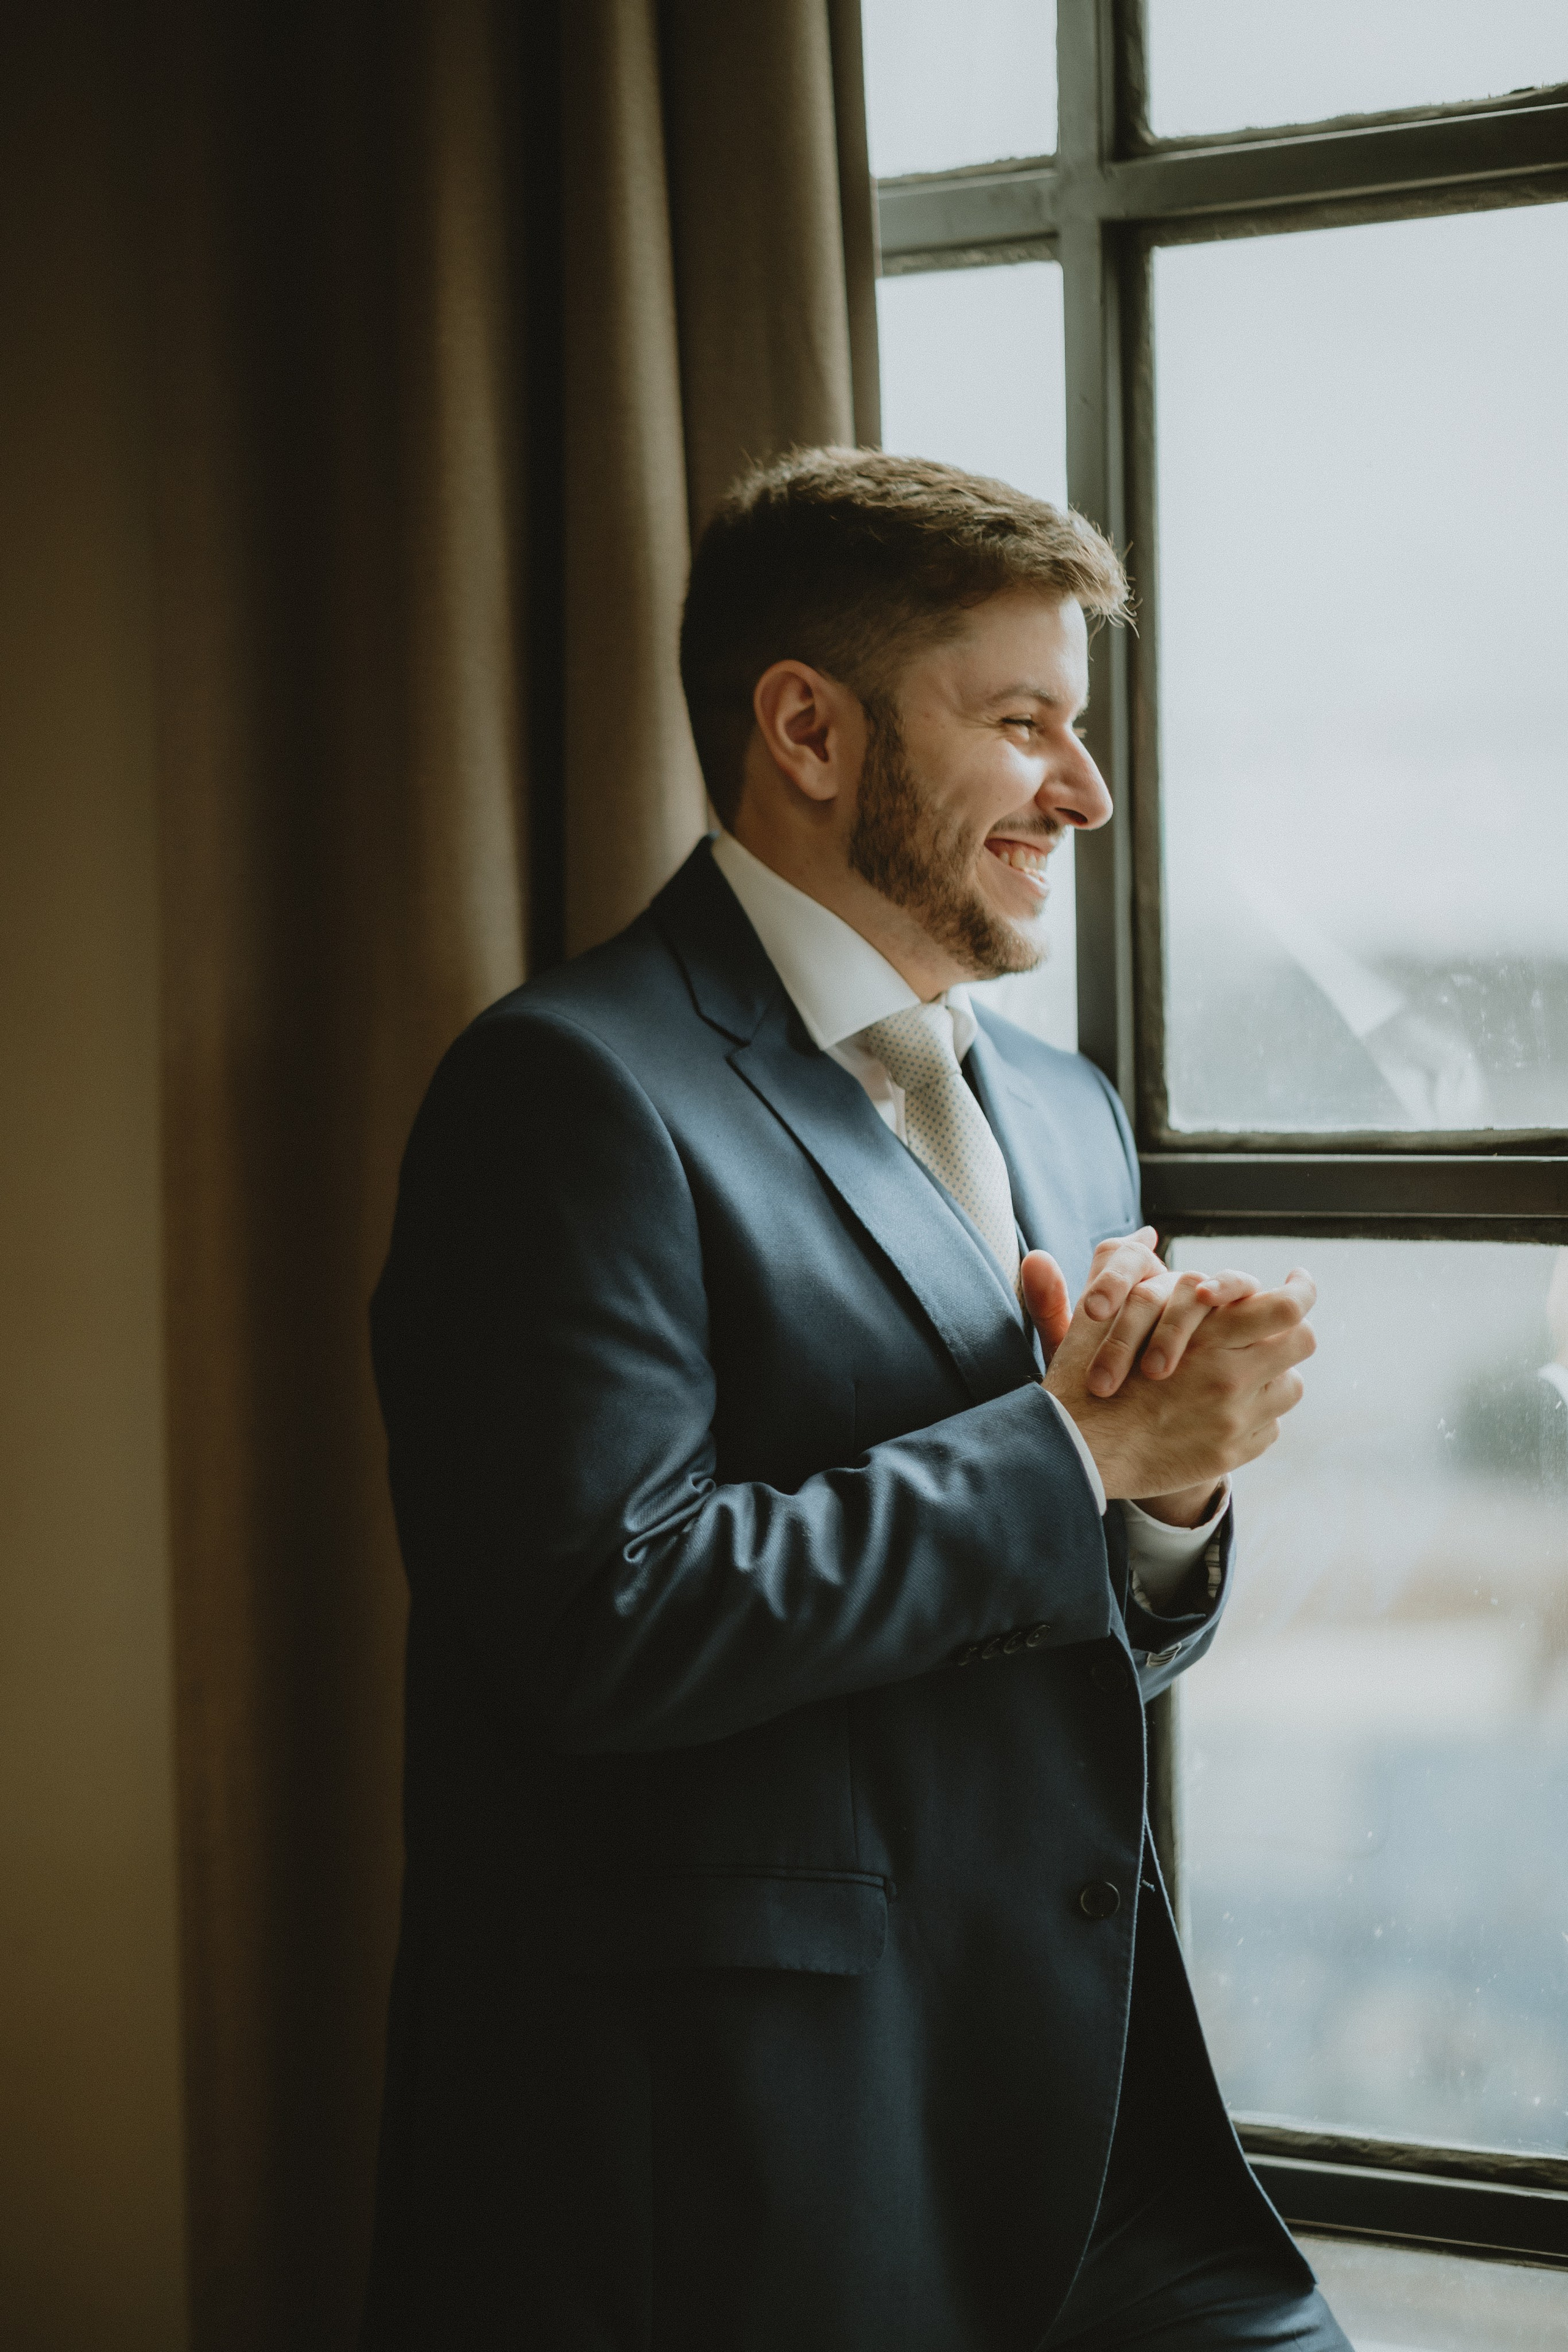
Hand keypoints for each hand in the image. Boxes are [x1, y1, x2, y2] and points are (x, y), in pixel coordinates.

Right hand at [1029, 1257, 1316, 1503]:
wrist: (1075, 1455)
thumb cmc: (1081, 1381)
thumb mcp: (1096, 1316)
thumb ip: (1121, 1268)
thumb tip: (1144, 1235)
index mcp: (1205, 1335)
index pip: (1287, 1307)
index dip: (1301, 1290)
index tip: (1296, 1280)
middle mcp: (1229, 1377)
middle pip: (1300, 1343)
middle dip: (1289, 1331)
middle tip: (1270, 1329)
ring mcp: (1232, 1421)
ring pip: (1289, 1387)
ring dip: (1273, 1374)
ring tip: (1242, 1370)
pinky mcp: (1227, 1454)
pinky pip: (1269, 1428)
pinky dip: (1254, 1414)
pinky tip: (1223, 1409)